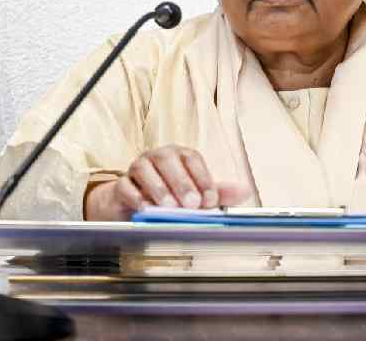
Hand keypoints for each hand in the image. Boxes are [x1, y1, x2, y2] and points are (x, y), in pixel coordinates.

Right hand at [84, 145, 250, 220]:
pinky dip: (136, 197)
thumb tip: (245, 191)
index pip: (192, 158)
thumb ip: (218, 193)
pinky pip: (125, 186)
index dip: (203, 178)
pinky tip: (146, 209)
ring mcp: (137, 168)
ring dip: (159, 188)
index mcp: (179, 156)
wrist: (134, 206)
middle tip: (192, 204)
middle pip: (168, 159)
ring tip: (169, 207)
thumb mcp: (196, 195)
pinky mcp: (120, 184)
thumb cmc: (171, 197)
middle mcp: (158, 157)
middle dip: (182, 182)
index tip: (211, 200)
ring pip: (145, 169)